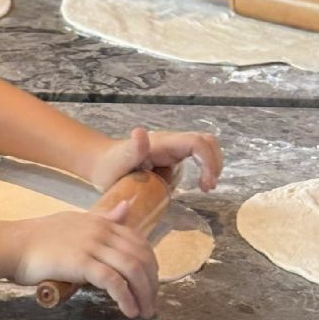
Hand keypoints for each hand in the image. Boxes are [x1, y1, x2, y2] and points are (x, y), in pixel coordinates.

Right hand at [11, 204, 158, 317]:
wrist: (13, 245)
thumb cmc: (39, 238)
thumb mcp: (76, 221)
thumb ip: (103, 218)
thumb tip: (126, 207)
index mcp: (102, 222)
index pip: (140, 242)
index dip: (151, 266)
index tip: (151, 285)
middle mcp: (102, 230)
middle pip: (141, 256)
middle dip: (151, 283)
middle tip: (151, 304)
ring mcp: (92, 245)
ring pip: (132, 269)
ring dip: (144, 294)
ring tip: (144, 312)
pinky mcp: (81, 262)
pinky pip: (114, 281)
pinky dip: (126, 298)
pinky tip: (129, 311)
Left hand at [91, 125, 222, 193]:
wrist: (104, 166)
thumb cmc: (109, 166)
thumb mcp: (118, 161)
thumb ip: (132, 149)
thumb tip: (140, 132)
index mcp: (162, 143)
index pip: (196, 143)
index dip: (208, 162)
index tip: (206, 185)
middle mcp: (172, 143)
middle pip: (206, 141)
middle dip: (214, 163)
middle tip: (209, 186)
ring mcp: (174, 150)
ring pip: (205, 148)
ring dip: (213, 166)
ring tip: (206, 187)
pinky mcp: (174, 159)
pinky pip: (198, 158)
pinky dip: (206, 170)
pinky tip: (200, 186)